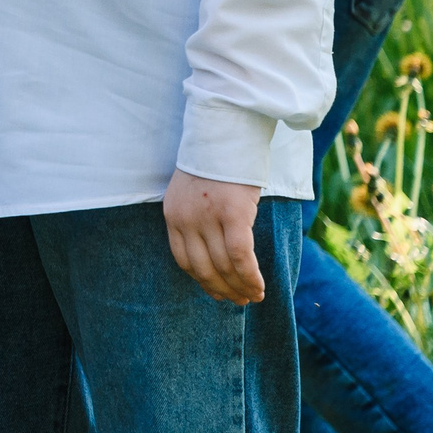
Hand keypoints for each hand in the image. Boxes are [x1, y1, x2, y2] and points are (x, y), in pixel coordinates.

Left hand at [163, 170, 264, 303]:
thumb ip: (197, 220)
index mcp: (172, 214)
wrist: (226, 132)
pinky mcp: (232, 214)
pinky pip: (241, 256)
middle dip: (222, 289)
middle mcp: (186, 219)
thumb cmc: (215, 164)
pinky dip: (251, 277)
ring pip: (224, 266)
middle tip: (239, 301)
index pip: (183, 260)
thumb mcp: (193, 193)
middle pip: (203, 268)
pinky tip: (260, 287)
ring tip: (253, 297)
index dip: (202, 280)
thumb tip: (214, 254)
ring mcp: (208, 217)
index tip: (216, 292)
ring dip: (240, 288)